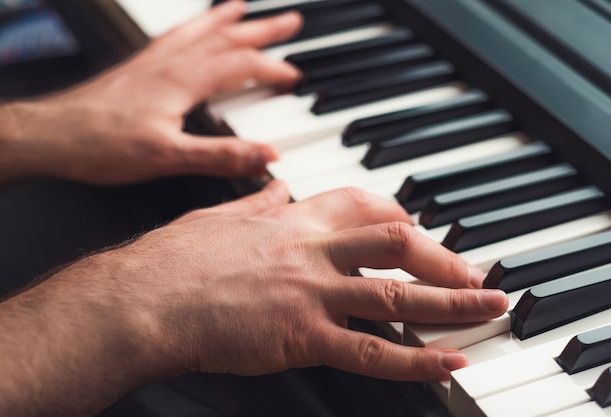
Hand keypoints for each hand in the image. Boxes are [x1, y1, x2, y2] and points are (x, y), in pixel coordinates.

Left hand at [0, 1, 301, 190]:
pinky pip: (174, 37)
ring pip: (200, 32)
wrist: (50, 136)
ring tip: (245, 8)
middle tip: (290, 21)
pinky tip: (193, 29)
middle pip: (226, 38)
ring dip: (228, 20)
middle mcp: (170, 64)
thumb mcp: (168, 158)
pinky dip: (193, 26)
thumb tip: (266, 156)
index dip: (272, 68)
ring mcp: (152, 62)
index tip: (294, 75)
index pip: (241, 66)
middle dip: (263, 29)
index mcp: (183, 82)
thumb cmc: (100, 145)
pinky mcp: (136, 67)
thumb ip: (221, 155)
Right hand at [110, 182, 506, 381]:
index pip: (366, 206)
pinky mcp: (302, 335)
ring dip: (452, 302)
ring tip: (490, 308)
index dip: (404, 220)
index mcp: (292, 218)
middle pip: (397, 244)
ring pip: (397, 295)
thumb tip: (274, 183)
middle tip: (473, 275)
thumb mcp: (222, 214)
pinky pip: (371, 350)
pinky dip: (415, 359)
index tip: (423, 234)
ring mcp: (311, 292)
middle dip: (443, 258)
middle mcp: (311, 249)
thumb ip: (258, 199)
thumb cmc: (176, 258)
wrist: (144, 296)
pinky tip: (448, 362)